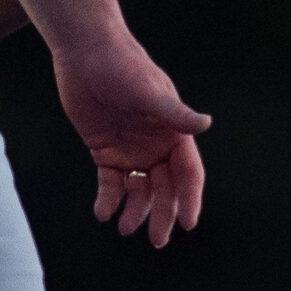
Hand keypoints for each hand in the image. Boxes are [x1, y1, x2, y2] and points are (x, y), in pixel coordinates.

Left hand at [52, 32, 209, 247]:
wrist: (85, 50)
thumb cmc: (122, 65)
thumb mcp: (147, 91)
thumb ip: (173, 112)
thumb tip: (206, 124)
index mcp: (173, 132)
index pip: (188, 173)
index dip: (190, 198)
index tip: (189, 224)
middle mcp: (156, 144)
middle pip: (165, 188)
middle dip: (163, 214)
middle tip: (157, 240)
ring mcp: (131, 149)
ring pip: (139, 190)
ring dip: (135, 211)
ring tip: (125, 229)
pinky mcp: (104, 150)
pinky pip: (110, 182)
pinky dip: (108, 199)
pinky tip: (103, 212)